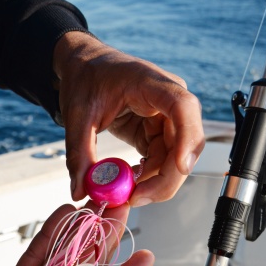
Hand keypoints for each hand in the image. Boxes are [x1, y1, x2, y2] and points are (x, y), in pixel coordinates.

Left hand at [53, 31, 204, 206]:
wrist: (83, 67)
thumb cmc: (85, 78)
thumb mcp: (77, 116)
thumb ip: (79, 153)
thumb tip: (80, 190)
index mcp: (152, 82)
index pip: (183, 107)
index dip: (188, 138)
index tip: (180, 167)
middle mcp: (169, 99)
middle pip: (185, 142)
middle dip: (166, 176)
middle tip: (137, 198)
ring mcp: (167, 117)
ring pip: (176, 158)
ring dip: (156, 182)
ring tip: (127, 194)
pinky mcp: (158, 132)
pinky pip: (162, 160)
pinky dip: (149, 177)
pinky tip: (131, 184)